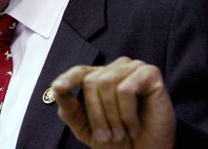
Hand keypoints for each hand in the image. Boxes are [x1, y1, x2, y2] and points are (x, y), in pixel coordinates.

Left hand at [52, 57, 175, 148]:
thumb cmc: (117, 139)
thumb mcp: (85, 126)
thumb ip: (69, 107)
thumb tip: (57, 87)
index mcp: (100, 76)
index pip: (80, 71)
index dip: (68, 78)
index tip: (59, 87)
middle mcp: (115, 68)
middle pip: (91, 81)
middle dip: (97, 113)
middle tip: (108, 136)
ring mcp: (133, 68)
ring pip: (107, 83)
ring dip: (112, 116)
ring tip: (121, 132)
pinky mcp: (150, 73)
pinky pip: (126, 88)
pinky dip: (127, 113)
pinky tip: (134, 126)